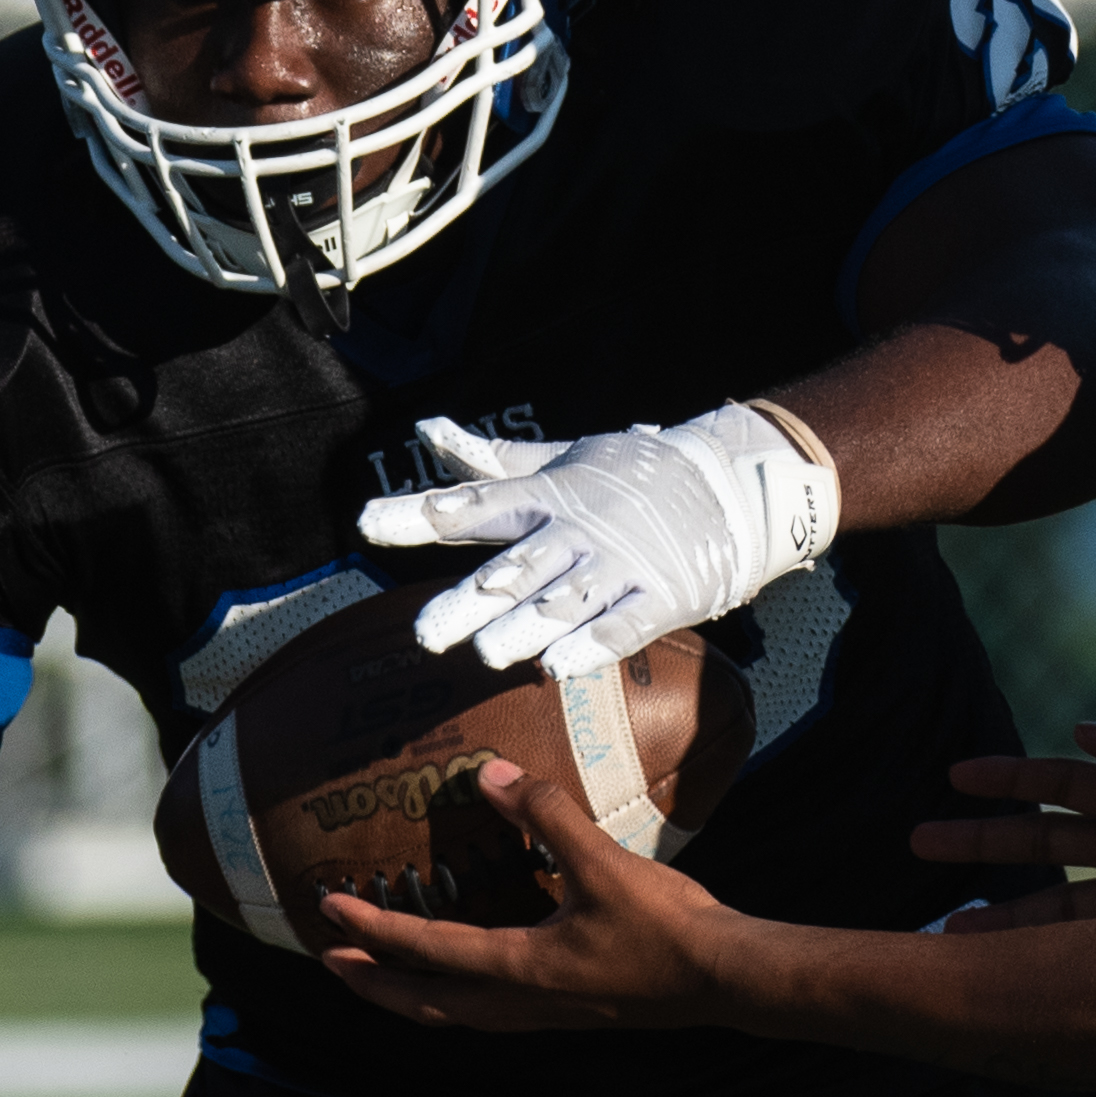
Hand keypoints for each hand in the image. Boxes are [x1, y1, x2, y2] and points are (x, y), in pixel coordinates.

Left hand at [311, 759, 741, 1031]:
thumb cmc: (665, 927)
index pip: (425, 948)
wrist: (722, 978)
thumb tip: (497, 776)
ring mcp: (543, 1014)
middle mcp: (519, 1002)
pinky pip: (487, 1012)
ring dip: (409, 995)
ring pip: (453, 1015)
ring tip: (383, 973)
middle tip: (331, 959)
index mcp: (517, 967)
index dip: (372, 926)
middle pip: (423, 1003)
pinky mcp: (567, 1012)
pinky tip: (469, 974)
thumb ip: (548, 817)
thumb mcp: (603, 864)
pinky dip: (454, 997)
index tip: (327, 908)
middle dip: (372, 983)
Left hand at [356, 404, 839, 676]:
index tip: (368, 523)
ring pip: (566, 602)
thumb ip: (493, 462)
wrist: (727, 489)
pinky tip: (558, 665)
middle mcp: (578, 532)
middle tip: (427, 633)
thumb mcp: (561, 460)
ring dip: (527, 628)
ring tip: (489, 654)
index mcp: (548, 497)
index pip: (474, 505)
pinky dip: (592, 645)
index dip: (421, 514)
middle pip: (516, 569)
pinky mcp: (660, 598)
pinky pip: (622, 626)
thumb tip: (430, 431)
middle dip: (472, 599)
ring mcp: (621, 567)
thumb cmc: (630, 477)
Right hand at [911, 717, 1095, 930]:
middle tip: (920, 842)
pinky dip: (1037, 951)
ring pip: (1051, 900)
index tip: (955, 778)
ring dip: (1001, 910)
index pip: (1063, 785)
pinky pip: (1079, 943)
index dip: (1010, 780)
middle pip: (1043, 840)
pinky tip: (997, 962)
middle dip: (984, 841)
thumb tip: (1085, 729)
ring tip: (946, 925)